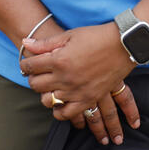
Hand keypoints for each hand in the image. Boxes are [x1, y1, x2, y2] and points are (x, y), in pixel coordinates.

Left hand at [21, 25, 140, 140]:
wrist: (123, 45)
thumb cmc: (96, 37)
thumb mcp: (69, 35)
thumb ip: (45, 43)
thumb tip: (25, 43)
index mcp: (58, 60)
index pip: (30, 66)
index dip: (25, 64)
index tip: (28, 63)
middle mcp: (65, 78)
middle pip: (36, 84)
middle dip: (33, 78)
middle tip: (38, 74)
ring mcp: (76, 91)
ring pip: (48, 100)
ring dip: (45, 93)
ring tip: (49, 87)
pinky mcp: (88, 99)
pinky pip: (67, 114)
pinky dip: (60, 111)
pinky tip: (60, 104)